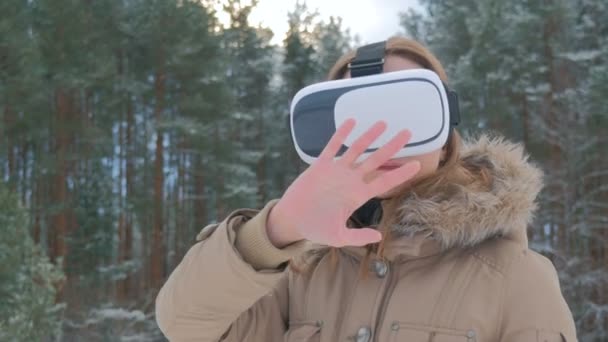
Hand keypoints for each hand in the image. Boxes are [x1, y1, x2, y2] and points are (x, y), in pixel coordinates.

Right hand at [267, 119, 419, 247]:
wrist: (293, 220)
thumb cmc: (316, 229)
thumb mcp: (338, 237)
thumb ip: (358, 236)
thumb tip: (379, 237)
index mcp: (358, 196)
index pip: (384, 182)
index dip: (400, 174)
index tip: (417, 165)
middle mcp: (350, 180)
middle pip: (376, 160)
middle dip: (392, 147)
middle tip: (408, 133)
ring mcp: (336, 171)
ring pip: (357, 149)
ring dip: (370, 136)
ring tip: (383, 122)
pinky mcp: (320, 166)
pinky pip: (333, 147)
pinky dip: (341, 134)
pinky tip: (351, 122)